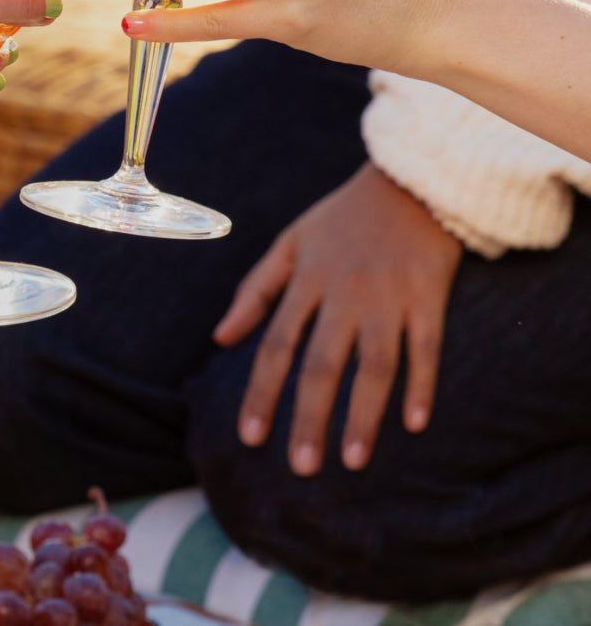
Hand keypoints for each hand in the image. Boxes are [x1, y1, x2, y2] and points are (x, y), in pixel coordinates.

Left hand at [216, 164, 460, 473]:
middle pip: (322, 364)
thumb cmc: (342, 218)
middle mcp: (345, 292)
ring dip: (364, 416)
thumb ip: (255, 290)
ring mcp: (390, 297)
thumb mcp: (290, 242)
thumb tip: (221, 337)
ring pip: (374, 366)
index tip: (250, 437)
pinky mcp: (429, 297)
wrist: (408, 181)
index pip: (277, 344)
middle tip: (300, 468)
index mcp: (307, 279)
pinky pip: (426, 349)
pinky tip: (414, 425)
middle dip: (308, 418)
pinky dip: (422, 386)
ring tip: (353, 461)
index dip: (262, 391)